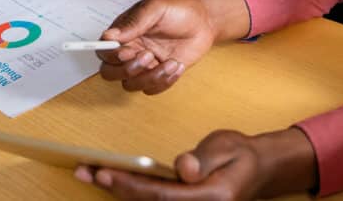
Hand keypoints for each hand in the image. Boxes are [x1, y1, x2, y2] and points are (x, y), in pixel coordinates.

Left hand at [75, 128, 317, 199]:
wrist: (258, 170)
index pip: (163, 196)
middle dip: (113, 188)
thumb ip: (205, 158)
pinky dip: (128, 190)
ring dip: (116, 190)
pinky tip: (109, 179)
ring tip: (87, 172)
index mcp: (211, 198)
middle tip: (84, 171)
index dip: (132, 186)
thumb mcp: (227, 147)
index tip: (106, 173)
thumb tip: (183, 169)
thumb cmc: (242, 155)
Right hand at [96, 0, 215, 94]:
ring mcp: (144, 65)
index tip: (128, 50)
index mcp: (124, 32)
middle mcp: (130, 50)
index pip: (104, 50)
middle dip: (127, 70)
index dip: (111, 55)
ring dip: (149, 77)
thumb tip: (110, 35)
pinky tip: (177, 65)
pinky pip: (151, 89)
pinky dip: (164, 82)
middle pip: (109, 72)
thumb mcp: (156, 8)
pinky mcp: (158, 75)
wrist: (204, 21)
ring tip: (170, 61)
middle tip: (148, 56)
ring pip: (130, 84)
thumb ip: (134, 22)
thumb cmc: (179, 10)